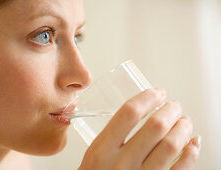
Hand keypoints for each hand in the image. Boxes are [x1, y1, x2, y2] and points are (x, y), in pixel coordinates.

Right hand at [79, 88, 200, 169]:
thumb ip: (110, 137)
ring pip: (170, 145)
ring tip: (184, 121)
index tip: (157, 93)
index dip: (147, 98)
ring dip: (182, 128)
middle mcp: (121, 163)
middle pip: (154, 126)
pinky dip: (191, 153)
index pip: (129, 113)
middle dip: (170, 110)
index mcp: (101, 150)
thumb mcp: (92, 157)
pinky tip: (193, 143)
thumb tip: (134, 114)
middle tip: (173, 106)